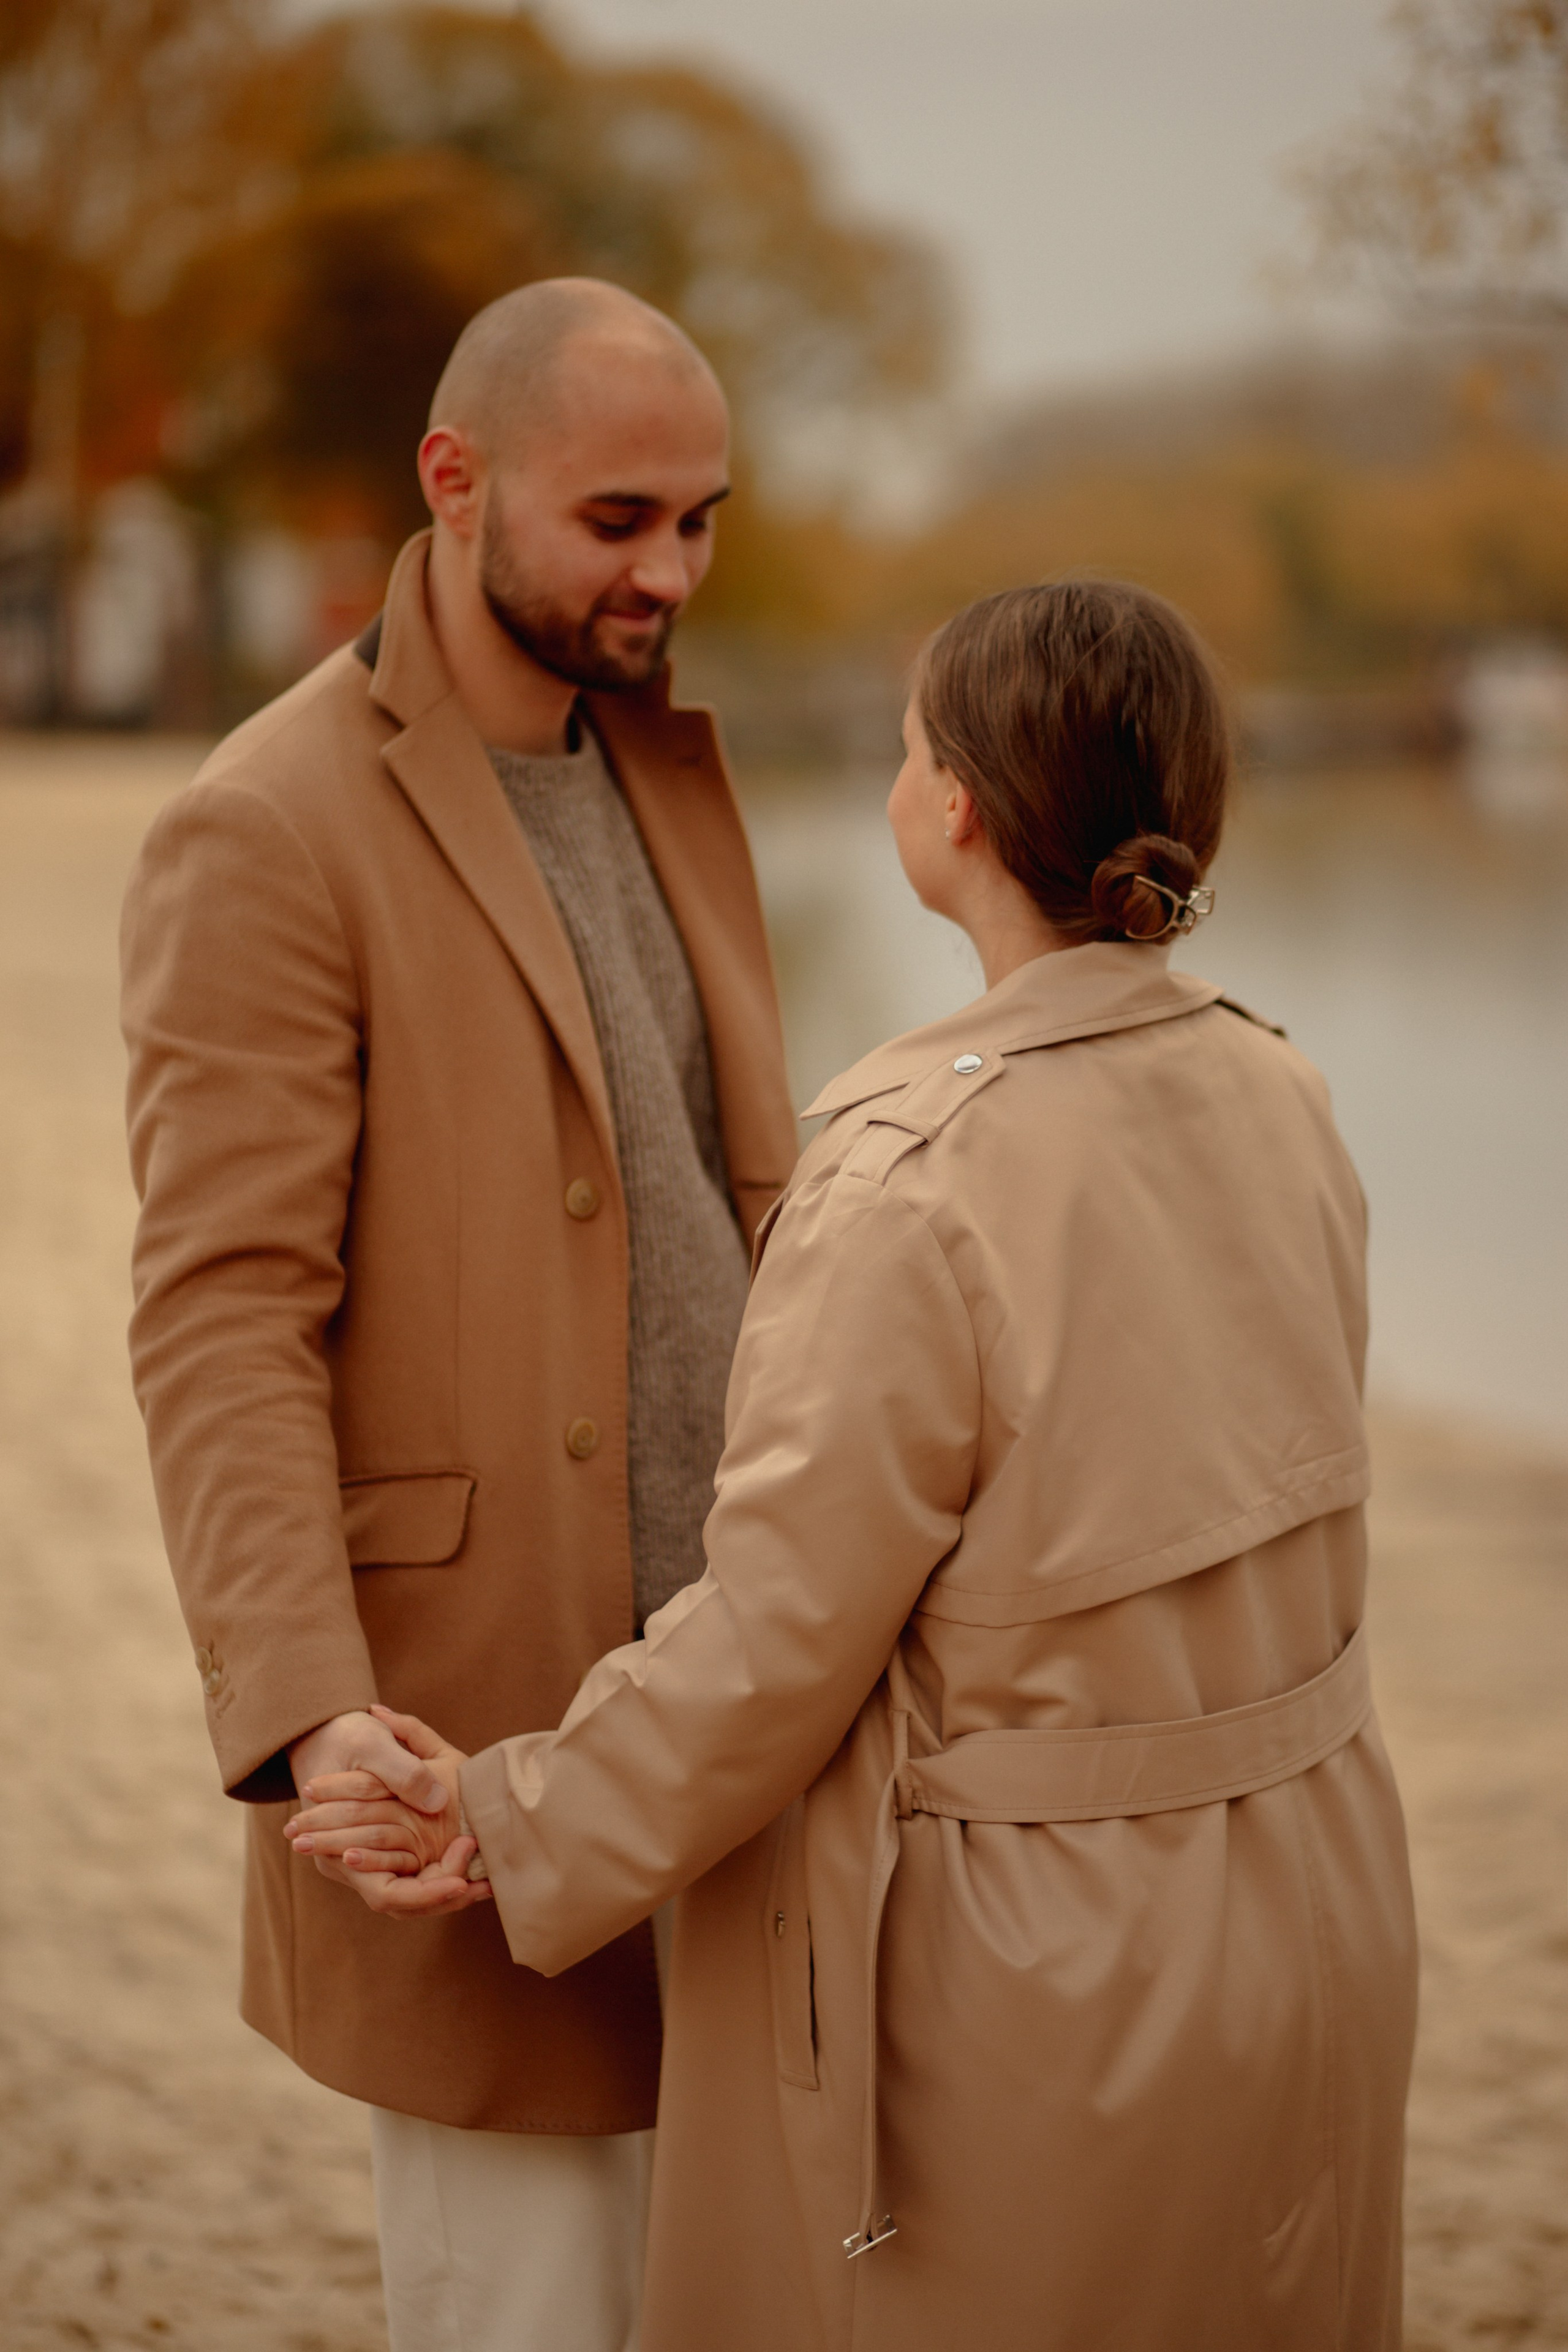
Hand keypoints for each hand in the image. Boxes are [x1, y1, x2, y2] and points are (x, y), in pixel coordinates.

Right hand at [285, 1705, 492, 1917]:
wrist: (335, 1733)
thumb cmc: (349, 1738)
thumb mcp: (371, 1745)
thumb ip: (402, 1772)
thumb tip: (435, 1801)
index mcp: (340, 1852)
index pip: (386, 1894)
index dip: (423, 1894)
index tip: (460, 1882)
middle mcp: (354, 1866)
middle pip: (405, 1902)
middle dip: (446, 1894)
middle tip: (484, 1883)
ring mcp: (375, 1859)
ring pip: (415, 1895)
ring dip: (451, 1890)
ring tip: (489, 1885)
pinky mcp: (393, 1849)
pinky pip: (421, 1876)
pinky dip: (448, 1877)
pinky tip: (482, 1875)